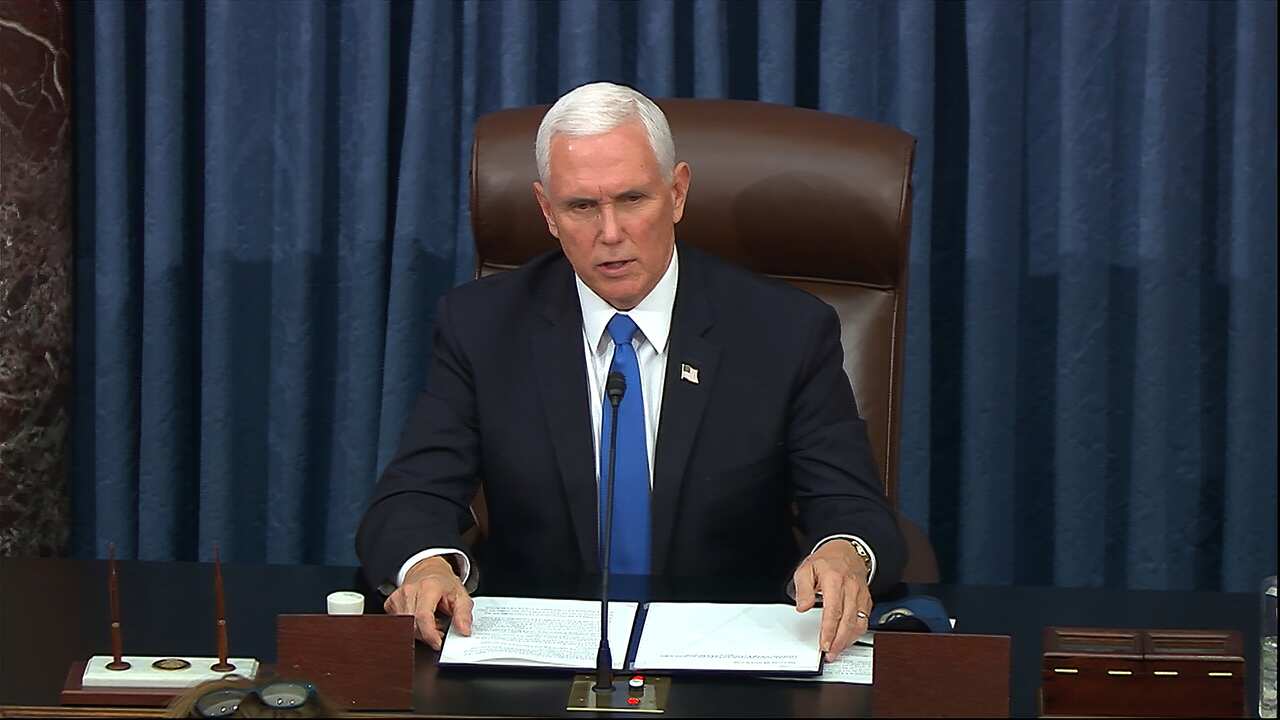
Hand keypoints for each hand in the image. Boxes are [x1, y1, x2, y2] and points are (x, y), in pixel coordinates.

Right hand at [384, 556, 473, 649]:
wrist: (428, 570)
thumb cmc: (443, 583)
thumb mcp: (461, 595)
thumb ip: (464, 614)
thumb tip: (464, 631)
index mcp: (428, 587)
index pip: (423, 616)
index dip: (430, 635)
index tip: (438, 644)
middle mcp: (410, 591)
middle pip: (414, 625)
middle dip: (428, 634)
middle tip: (440, 629)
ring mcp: (398, 597)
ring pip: (405, 627)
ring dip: (420, 631)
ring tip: (431, 621)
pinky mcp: (390, 603)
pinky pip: (399, 624)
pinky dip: (411, 627)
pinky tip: (420, 619)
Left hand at [792, 541, 871, 660]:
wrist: (847, 551)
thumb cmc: (826, 561)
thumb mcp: (806, 569)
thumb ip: (803, 589)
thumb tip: (802, 607)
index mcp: (835, 580)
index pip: (833, 610)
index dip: (829, 630)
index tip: (823, 644)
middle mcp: (851, 588)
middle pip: (848, 621)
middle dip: (839, 641)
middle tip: (830, 654)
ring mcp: (861, 595)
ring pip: (859, 623)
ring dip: (848, 641)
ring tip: (837, 651)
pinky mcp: (866, 600)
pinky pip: (865, 620)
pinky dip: (856, 633)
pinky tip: (847, 640)